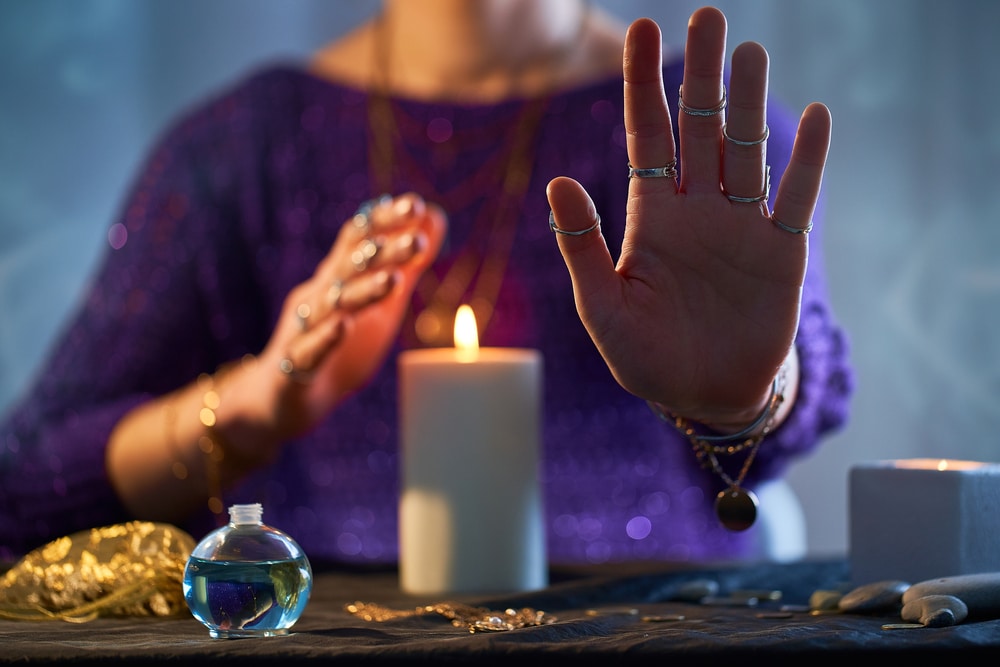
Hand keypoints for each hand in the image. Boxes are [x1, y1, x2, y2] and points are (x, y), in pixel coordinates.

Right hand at [255, 193, 445, 438]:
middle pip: (349, 268)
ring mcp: (303, 330)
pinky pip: (308, 351)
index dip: (383, 220)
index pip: (357, 239)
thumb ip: (405, 262)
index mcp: (336, 279)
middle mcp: (317, 297)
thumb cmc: (338, 345)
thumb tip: (434, 216)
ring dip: (362, 292)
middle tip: (417, 240)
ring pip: (332, 306)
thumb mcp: (378, 303)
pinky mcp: (294, 368)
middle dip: (382, 252)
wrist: (280, 400)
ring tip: (393, 280)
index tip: (415, 204)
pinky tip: (343, 326)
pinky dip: (326, 338)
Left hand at [546, 8, 830, 428]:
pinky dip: (808, 161)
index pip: (648, 134)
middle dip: (702, 74)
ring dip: (749, 103)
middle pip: (700, 126)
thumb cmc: (644, 355)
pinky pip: (797, 198)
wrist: (701, 396)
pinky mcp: (781, 253)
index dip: (644, 82)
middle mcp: (697, 208)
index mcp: (651, 214)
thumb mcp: (603, 305)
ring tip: (750, 52)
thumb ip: (583, 245)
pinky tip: (815, 117)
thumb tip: (557, 180)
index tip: (642, 29)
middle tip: (707, 15)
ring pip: (747, 149)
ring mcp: (741, 226)